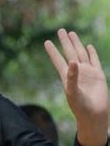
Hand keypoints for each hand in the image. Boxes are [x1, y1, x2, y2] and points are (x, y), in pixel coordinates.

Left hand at [44, 29, 107, 145]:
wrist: (94, 115)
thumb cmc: (81, 107)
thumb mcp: (73, 92)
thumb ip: (72, 77)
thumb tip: (72, 61)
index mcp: (67, 77)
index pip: (58, 60)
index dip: (53, 51)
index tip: (47, 42)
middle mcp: (76, 73)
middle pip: (69, 53)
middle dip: (65, 42)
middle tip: (60, 30)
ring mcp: (87, 73)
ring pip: (81, 54)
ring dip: (76, 44)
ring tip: (71, 33)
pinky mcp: (98, 75)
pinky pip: (94, 60)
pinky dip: (91, 53)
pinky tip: (88, 46)